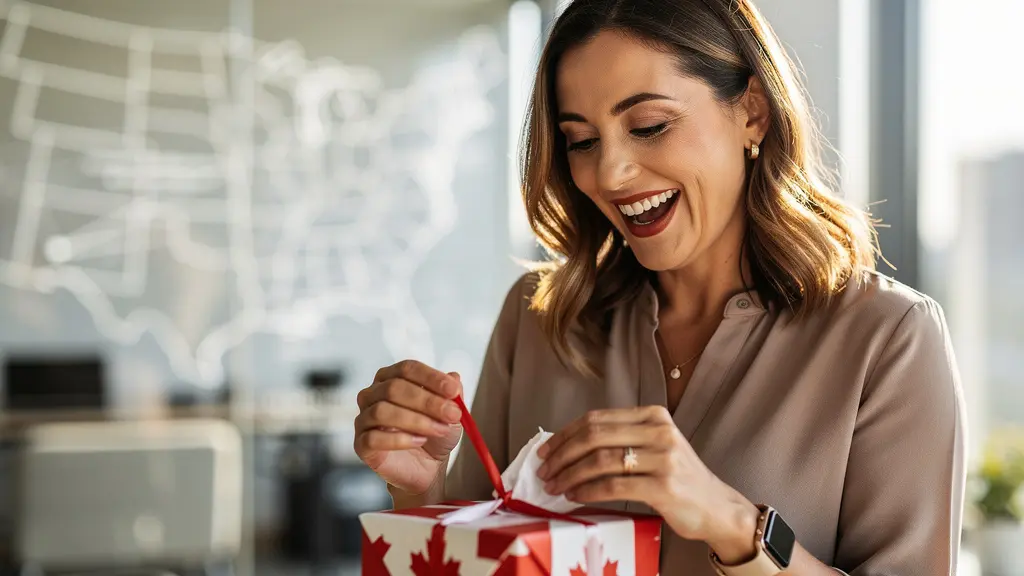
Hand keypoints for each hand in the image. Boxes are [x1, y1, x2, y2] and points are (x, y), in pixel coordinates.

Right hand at [354, 360, 463, 494]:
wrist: (426, 469)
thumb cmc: (433, 435)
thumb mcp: (450, 414)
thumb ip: (452, 395)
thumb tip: (454, 378)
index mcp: (392, 378)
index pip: (407, 368)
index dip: (431, 377)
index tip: (453, 390)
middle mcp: (373, 394)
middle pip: (394, 388)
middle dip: (427, 401)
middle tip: (452, 414)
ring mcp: (364, 419)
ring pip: (382, 411)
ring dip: (416, 421)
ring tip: (439, 430)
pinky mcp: (361, 444)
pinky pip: (373, 437)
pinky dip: (400, 439)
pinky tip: (418, 441)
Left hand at [535, 406, 759, 562]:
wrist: (717, 508)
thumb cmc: (679, 479)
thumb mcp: (655, 447)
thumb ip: (621, 440)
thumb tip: (568, 446)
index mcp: (653, 415)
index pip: (597, 419)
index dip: (565, 434)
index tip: (546, 450)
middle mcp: (659, 431)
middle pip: (595, 436)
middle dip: (562, 454)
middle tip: (544, 470)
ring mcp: (663, 458)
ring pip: (600, 460)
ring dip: (570, 474)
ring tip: (555, 486)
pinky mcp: (663, 486)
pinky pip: (613, 485)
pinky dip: (587, 490)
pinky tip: (574, 496)